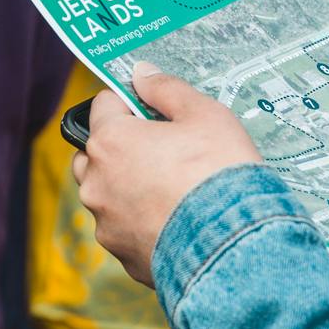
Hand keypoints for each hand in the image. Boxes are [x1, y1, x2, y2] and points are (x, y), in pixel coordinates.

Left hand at [73, 62, 258, 285]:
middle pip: (94, 152)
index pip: (103, 104)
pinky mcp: (123, 255)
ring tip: (170, 190)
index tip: (154, 112)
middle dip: (119, 147)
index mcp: (110, 141)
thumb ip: (166, 89)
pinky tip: (176, 221)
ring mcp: (107, 223)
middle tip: (160, 150)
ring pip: (107, 195)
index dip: (130, 103)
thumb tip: (142, 73)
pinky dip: (142, 223)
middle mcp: (97, 183)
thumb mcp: (205, 115)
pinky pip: (126, 230)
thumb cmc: (219, 174)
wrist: (234, 245)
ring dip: (127, 187)